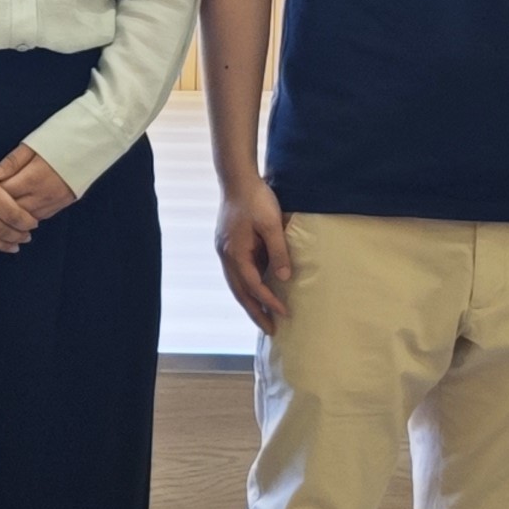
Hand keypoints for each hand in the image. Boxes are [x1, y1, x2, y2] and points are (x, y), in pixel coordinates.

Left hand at [0, 144, 79, 223]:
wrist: (93, 142)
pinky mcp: (61, 205)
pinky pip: (39, 217)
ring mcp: (54, 202)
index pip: (3, 193)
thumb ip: (11, 163)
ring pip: (25, 218)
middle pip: (12, 209)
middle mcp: (43, 195)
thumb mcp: (32, 144)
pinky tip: (17, 211)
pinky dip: (26, 215)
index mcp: (33, 178)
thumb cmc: (60, 137)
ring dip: (12, 215)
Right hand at [216, 177, 291, 330]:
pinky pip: (237, 272)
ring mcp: (225, 250)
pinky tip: (259, 289)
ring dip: (250, 300)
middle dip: (254, 312)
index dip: (269, 301)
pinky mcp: (228, 244)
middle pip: (239, 292)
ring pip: (236, 283)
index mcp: (235, 253)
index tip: (284, 314)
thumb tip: (284, 279)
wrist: (237, 178)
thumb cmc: (256, 198)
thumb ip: (278, 252)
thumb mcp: (271, 225)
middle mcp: (226, 255)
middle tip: (270, 330)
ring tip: (264, 315)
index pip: (253, 285)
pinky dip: (247, 285)